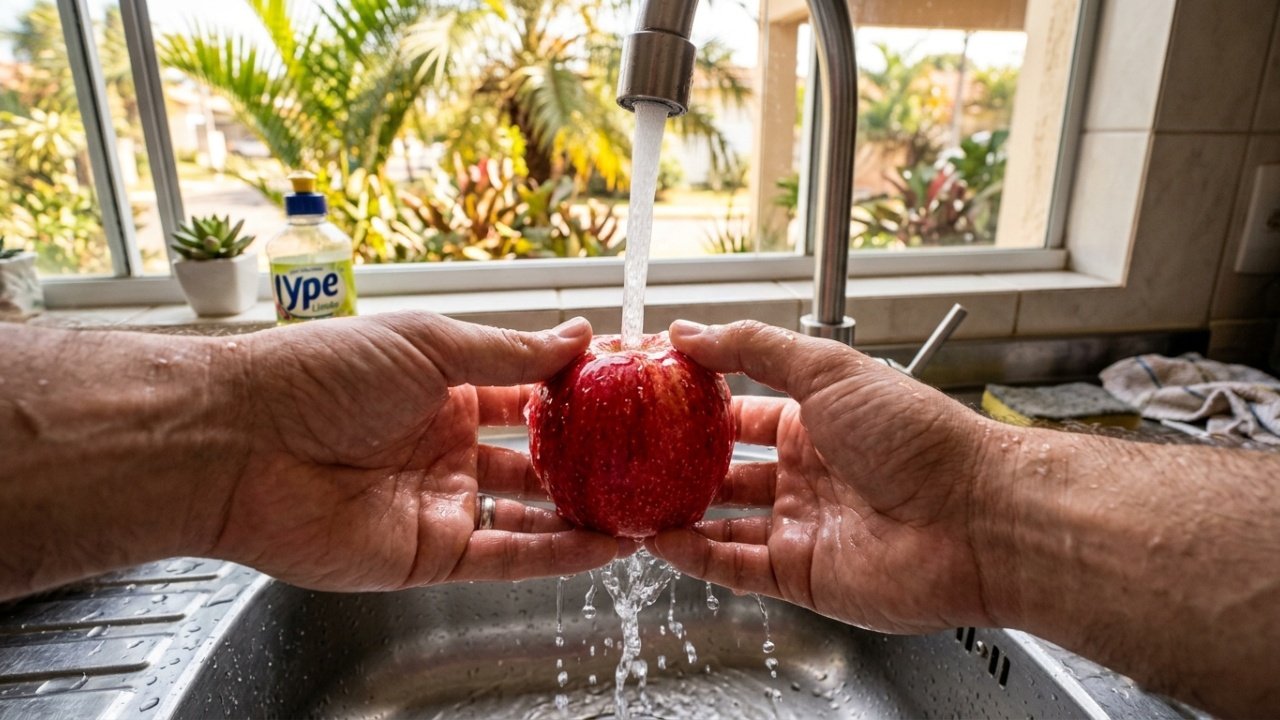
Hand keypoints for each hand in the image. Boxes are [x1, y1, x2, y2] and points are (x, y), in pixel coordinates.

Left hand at [203, 312, 618, 590]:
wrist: (240, 443)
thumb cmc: (319, 375)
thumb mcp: (428, 344)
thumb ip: (508, 351)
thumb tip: (580, 335)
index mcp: (441, 390)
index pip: (524, 394)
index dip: (575, 396)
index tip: (630, 393)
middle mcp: (444, 448)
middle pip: (532, 459)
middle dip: (587, 461)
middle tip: (646, 459)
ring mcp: (439, 503)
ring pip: (529, 514)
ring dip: (583, 514)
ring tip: (642, 508)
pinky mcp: (430, 554)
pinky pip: (507, 558)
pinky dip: (558, 556)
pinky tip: (606, 546)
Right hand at [648, 320, 999, 632]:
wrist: (973, 518)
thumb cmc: (916, 437)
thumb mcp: (827, 368)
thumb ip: (753, 348)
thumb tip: (688, 332)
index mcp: (817, 420)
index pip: (743, 409)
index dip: (699, 403)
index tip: (651, 396)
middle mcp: (809, 473)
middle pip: (729, 469)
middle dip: (681, 464)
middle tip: (632, 456)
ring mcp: (804, 525)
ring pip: (725, 522)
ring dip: (681, 514)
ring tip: (633, 502)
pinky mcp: (802, 574)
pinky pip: (735, 567)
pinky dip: (696, 558)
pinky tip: (661, 542)